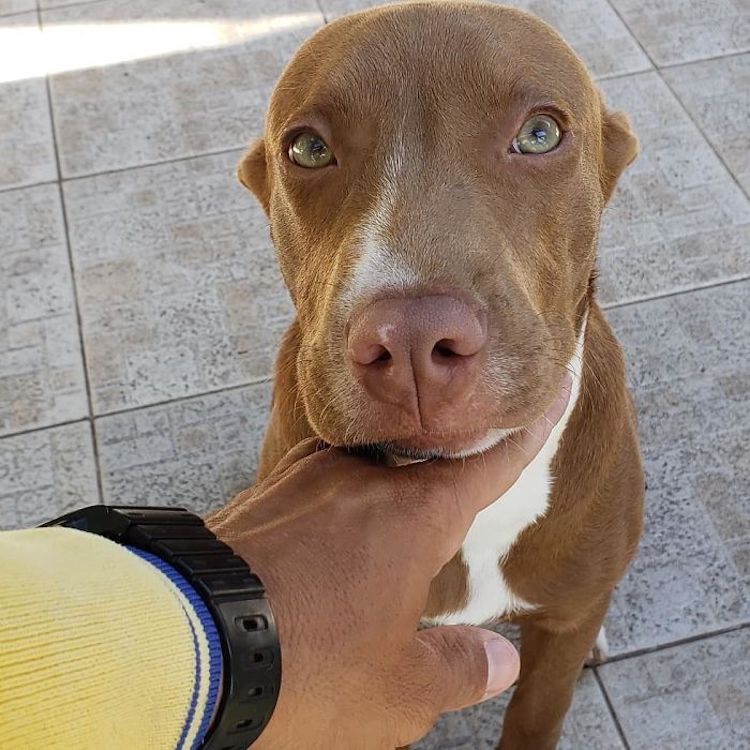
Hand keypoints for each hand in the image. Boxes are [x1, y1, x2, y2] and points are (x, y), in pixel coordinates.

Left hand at [209, 381, 570, 749]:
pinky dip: (326, 516)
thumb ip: (458, 669)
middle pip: (422, 468)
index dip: (530, 428)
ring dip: (376, 508)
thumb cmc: (304, 666)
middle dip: (440, 488)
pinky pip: (311, 492)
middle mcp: (363, 479)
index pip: (491, 462)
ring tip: (368, 558)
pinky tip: (315, 554)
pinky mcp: (260, 494)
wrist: (185, 642)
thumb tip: (499, 658)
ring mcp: (305, 478)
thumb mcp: (398, 691)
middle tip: (442, 520)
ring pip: (363, 478)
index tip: (554, 384)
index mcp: (414, 515)